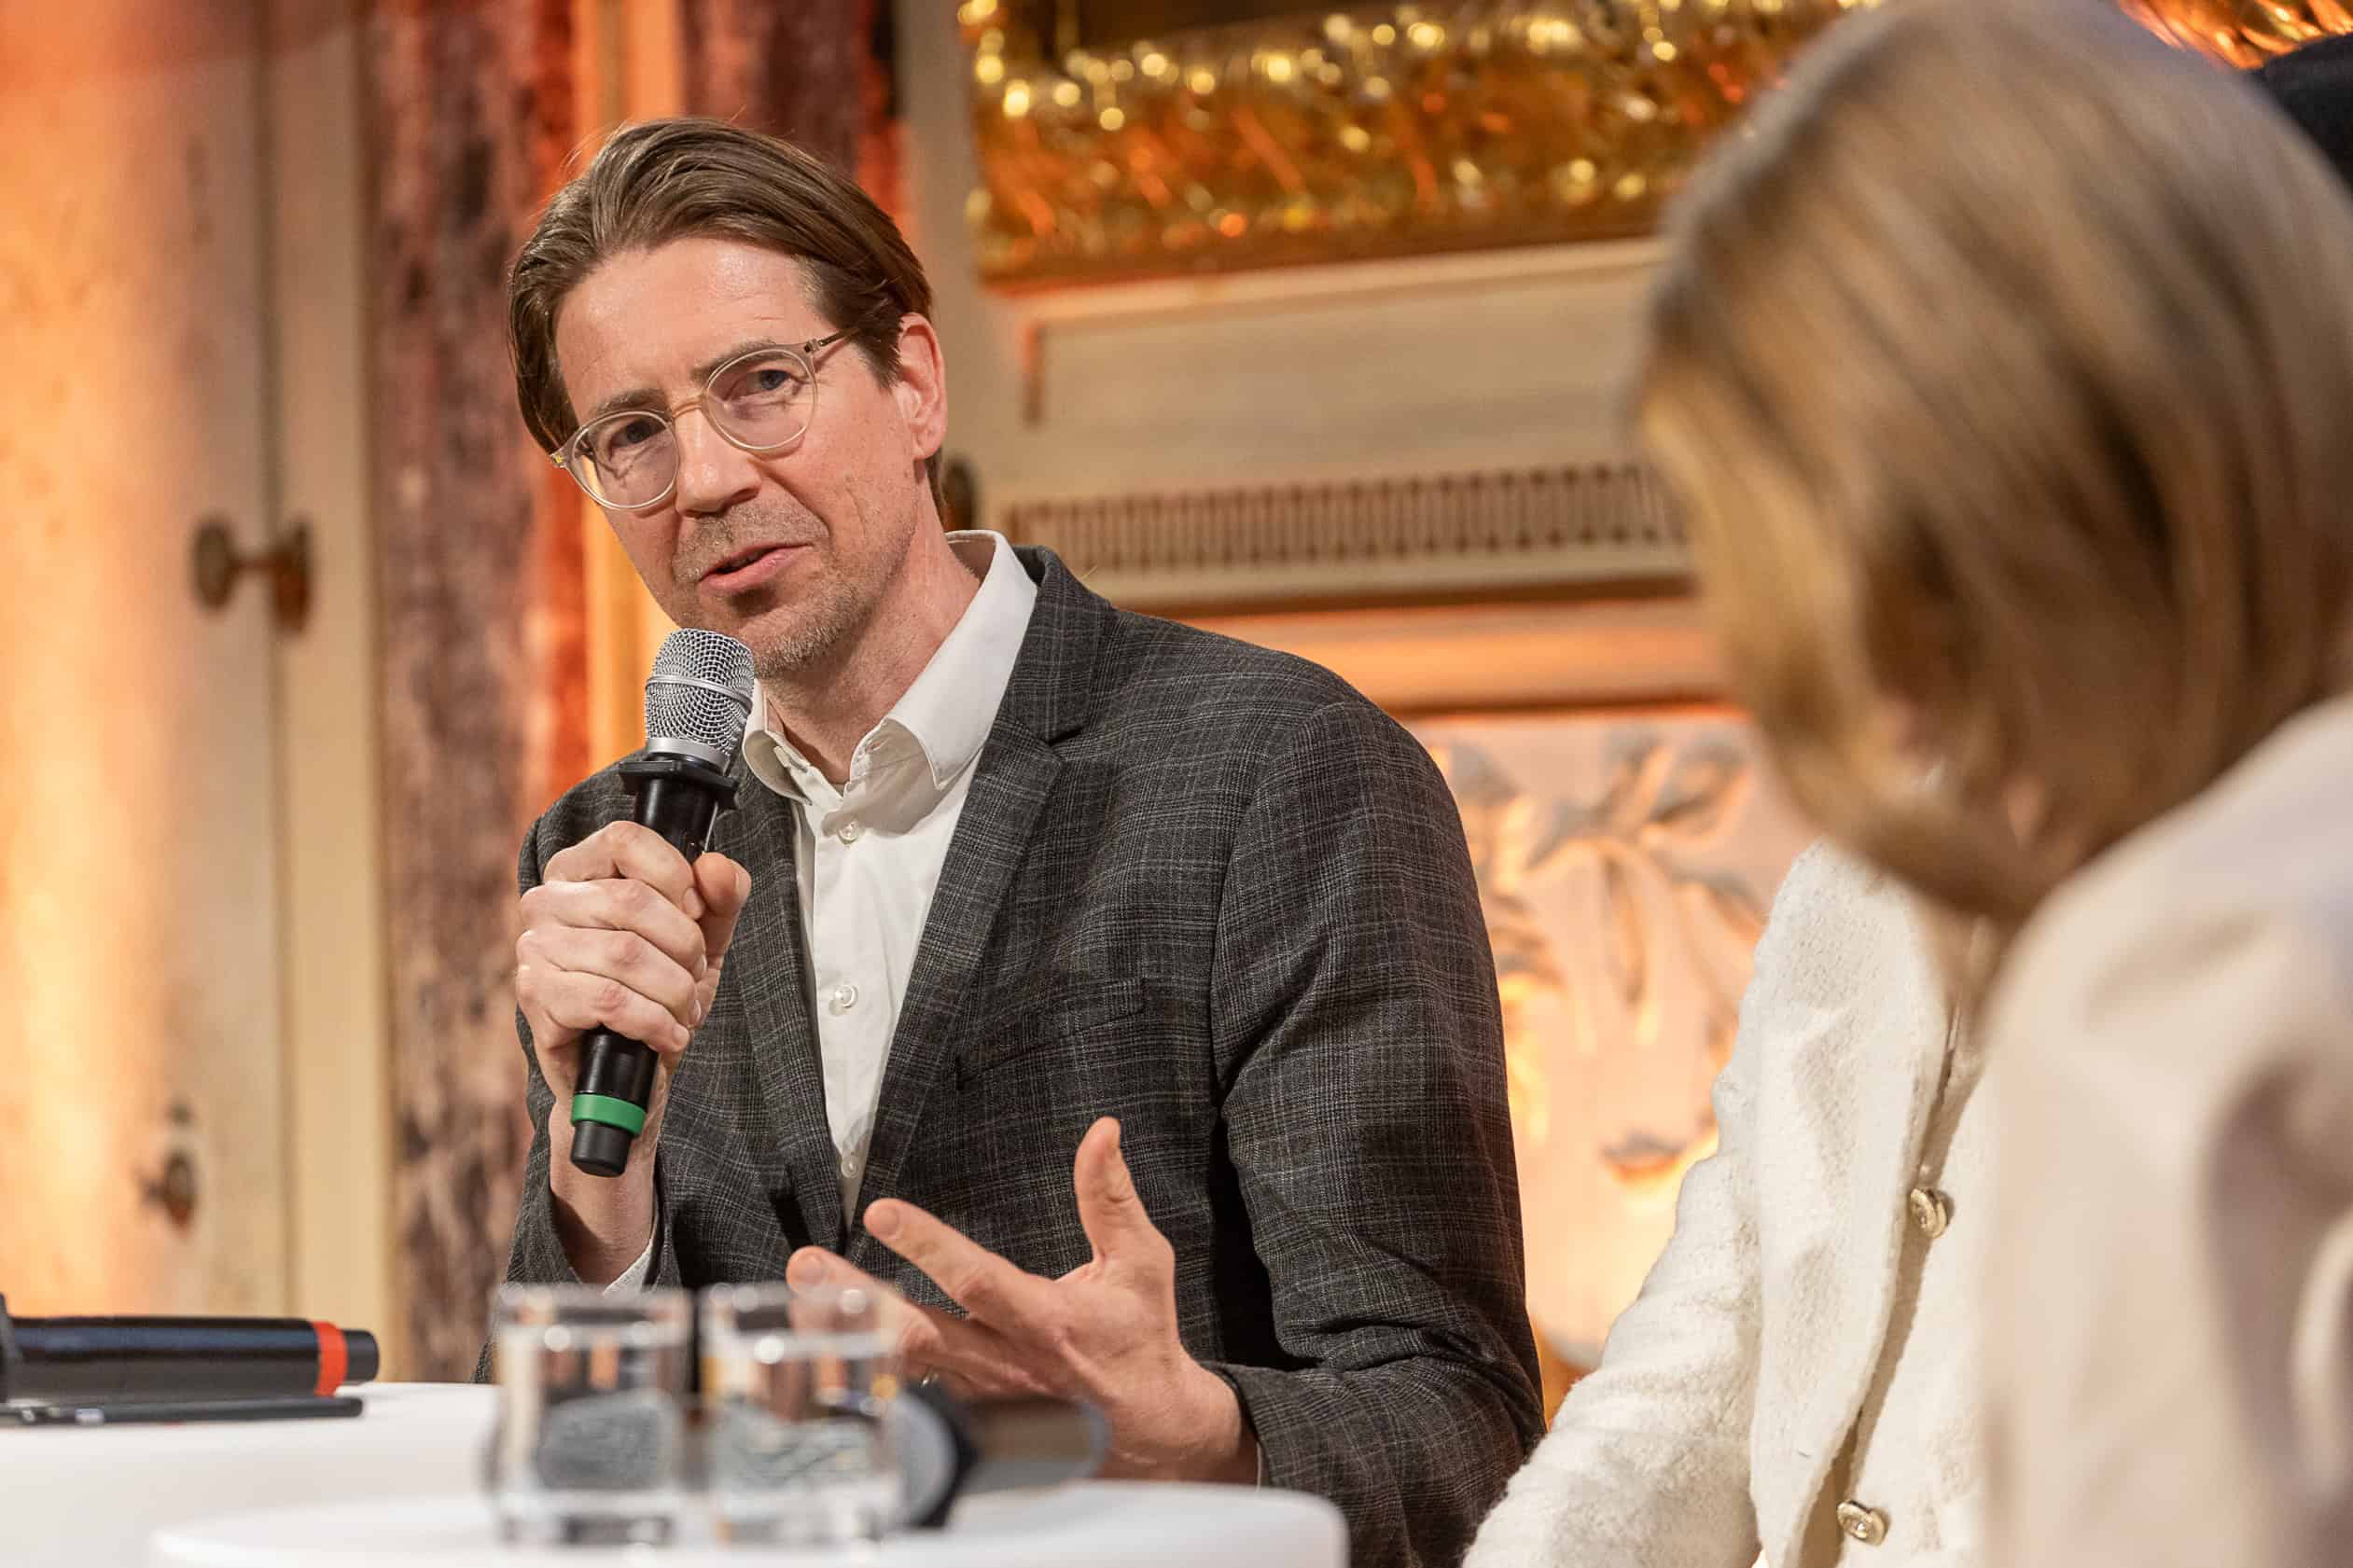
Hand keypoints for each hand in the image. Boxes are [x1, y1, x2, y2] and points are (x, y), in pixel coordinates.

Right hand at [514, 820, 750, 1281]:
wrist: (630, 1075)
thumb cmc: (657, 994)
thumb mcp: (704, 940)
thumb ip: (721, 897)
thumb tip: (716, 866)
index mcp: (582, 871)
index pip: (625, 839)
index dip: (674, 874)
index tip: (694, 911)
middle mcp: (547, 902)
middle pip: (632, 900)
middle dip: (684, 945)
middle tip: (693, 974)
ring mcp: (534, 950)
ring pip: (624, 955)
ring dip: (673, 990)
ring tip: (682, 1009)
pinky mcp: (536, 1001)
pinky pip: (607, 1001)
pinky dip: (653, 1021)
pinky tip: (665, 1035)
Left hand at [787, 1118, 1257, 1483]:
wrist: (1154, 1432)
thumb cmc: (1142, 1337)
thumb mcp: (1142, 1261)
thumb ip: (1110, 1197)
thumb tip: (1102, 1133)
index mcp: (1045, 1320)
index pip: (977, 1279)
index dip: (929, 1245)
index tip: (882, 1212)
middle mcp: (1006, 1362)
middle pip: (919, 1332)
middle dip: (858, 1297)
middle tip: (807, 1265)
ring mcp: (983, 1397)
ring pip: (902, 1366)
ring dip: (846, 1334)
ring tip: (796, 1301)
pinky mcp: (971, 1419)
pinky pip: (909, 1397)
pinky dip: (865, 1376)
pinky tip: (822, 1353)